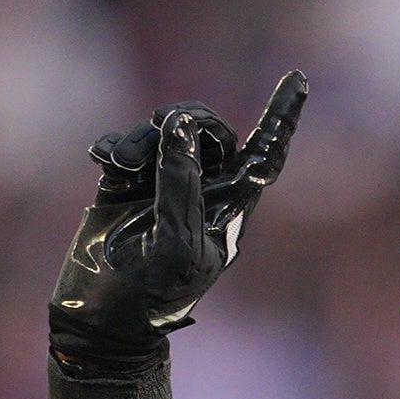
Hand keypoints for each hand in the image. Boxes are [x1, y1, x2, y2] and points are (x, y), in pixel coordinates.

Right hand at [53, 72, 308, 371]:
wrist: (99, 321)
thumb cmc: (148, 295)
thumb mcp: (173, 245)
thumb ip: (180, 184)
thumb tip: (179, 129)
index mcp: (228, 210)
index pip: (265, 155)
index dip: (282, 116)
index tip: (300, 77)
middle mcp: (201, 192)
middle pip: (210, 130)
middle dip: (187, 120)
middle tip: (163, 127)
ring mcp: (162, 186)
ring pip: (165, 132)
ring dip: (141, 138)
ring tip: (119, 165)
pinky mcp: (125, 185)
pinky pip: (126, 143)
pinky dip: (114, 144)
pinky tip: (102, 161)